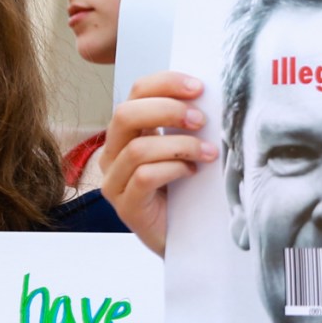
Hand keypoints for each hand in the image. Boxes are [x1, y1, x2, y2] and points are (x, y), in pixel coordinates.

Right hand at [99, 72, 217, 254]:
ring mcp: (115, 183)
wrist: (186, 239)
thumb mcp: (184, 148)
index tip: (198, 87)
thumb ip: (184, 123)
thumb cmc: (185, 190)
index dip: (165, 83)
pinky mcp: (126, 207)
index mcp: (127, 134)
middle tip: (201, 120)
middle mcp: (113, 155)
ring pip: (137, 149)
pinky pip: (144, 177)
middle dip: (168, 110)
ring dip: (180, 145)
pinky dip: (173, 169)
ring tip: (208, 153)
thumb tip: (206, 96)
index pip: (135, 93)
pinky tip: (192, 173)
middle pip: (126, 114)